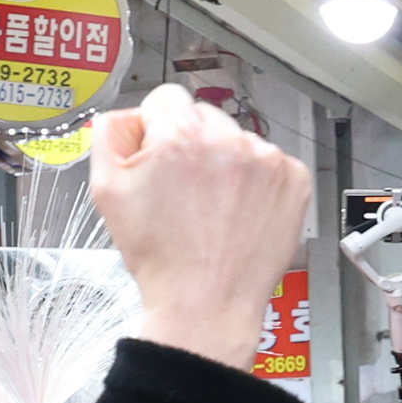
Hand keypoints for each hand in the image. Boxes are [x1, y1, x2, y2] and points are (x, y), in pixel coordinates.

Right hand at [90, 83, 313, 366]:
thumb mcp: (107, 190)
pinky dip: (258, 182)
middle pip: (204, 117)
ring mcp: (268, 160)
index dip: (156, 129)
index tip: (159, 159)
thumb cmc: (159, 255)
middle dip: (192, 145)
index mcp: (180, 136)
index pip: (166, 98)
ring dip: (226, 162)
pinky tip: (240, 213)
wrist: (206, 304)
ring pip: (238, 139)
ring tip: (214, 208)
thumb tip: (128, 114)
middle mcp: (228, 139)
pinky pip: (271, 162)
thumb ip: (109, 134)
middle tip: (185, 191)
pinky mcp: (294, 180)